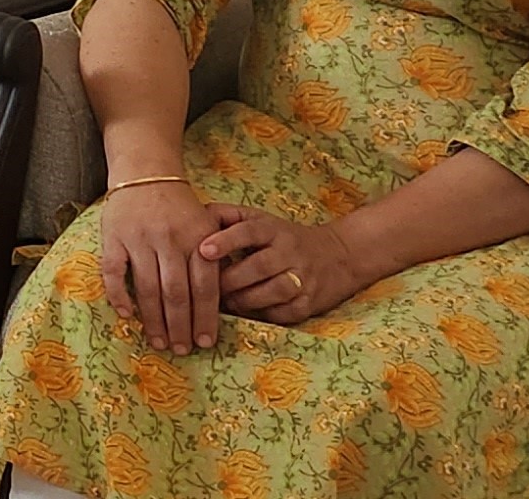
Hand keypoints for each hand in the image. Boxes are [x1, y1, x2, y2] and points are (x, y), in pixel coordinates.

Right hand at [97, 178, 232, 351]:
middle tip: (181, 349)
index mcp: (198, 239)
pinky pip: (114, 272)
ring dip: (153, 320)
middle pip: (177, 293)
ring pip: (147, 287)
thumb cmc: (181, 208)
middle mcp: (170, 240)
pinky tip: (127, 315)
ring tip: (158, 341)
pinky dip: (119, 295)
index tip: (205, 342)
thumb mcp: (207, 227)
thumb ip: (213, 261)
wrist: (146, 173)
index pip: (205, 287)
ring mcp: (139, 239)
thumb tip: (217, 308)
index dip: (205, 318)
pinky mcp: (113, 237)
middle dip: (180, 326)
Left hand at [204, 204, 381, 326]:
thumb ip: (225, 216)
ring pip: (272, 291)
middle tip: (206, 288)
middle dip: (229, 280)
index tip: (203, 250)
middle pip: (258, 267)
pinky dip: (262, 314)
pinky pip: (283, 313)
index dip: (225, 240)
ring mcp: (303, 278)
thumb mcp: (258, 219)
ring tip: (225, 301)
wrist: (338, 256)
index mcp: (273, 229)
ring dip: (243, 300)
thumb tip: (190, 215)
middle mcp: (291, 251)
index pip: (248, 231)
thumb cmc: (281, 237)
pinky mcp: (310, 303)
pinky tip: (247, 311)